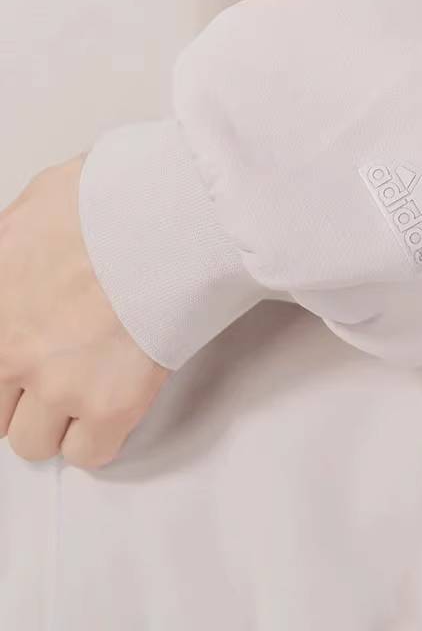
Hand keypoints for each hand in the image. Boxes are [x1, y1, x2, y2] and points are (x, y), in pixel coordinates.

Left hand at [0, 157, 168, 468]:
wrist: (170, 217)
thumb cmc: (116, 203)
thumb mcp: (33, 205)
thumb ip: (12, 246)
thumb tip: (21, 254)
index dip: (6, 370)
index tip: (21, 367)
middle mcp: (11, 350)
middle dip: (26, 395)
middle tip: (57, 373)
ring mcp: (58, 382)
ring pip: (34, 442)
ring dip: (59, 420)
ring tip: (90, 391)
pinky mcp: (111, 403)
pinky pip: (89, 452)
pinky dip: (99, 438)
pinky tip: (114, 407)